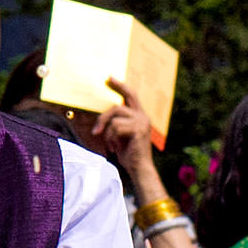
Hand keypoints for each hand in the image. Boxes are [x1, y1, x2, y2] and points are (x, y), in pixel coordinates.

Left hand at [90, 75, 159, 193]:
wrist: (139, 169)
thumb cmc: (129, 154)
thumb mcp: (121, 136)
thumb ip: (117, 123)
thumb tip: (105, 115)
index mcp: (140, 117)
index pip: (131, 96)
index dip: (121, 86)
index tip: (110, 78)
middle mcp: (143, 116)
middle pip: (127, 96)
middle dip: (117, 87)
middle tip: (107, 80)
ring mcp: (141, 122)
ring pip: (115, 114)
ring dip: (107, 129)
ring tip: (110, 143)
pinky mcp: (138, 130)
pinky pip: (115, 127)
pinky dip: (110, 138)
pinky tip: (114, 148)